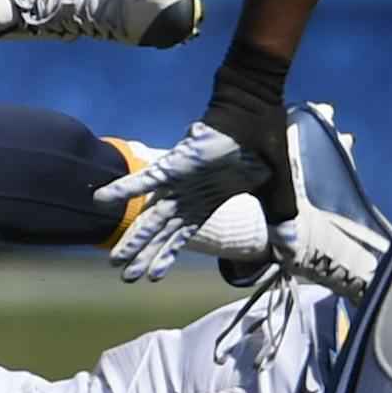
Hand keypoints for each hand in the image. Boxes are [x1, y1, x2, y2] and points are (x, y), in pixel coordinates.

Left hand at [100, 121, 290, 283]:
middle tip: (124, 276)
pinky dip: (123, 189)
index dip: (165, 257)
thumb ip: (277, 222)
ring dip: (132, 236)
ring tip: (114, 259)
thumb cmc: (262, 145)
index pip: (180, 237)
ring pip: (149, 215)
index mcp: (206, 202)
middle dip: (143, 255)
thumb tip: (290, 251)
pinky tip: (101, 200)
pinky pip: (144, 180)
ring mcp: (178, 181)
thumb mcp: (275, 193)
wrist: (256, 113)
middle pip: (160, 232)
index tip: (150, 278)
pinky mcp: (173, 165)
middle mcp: (188, 195)